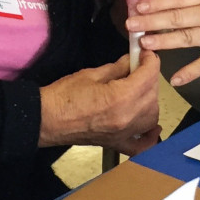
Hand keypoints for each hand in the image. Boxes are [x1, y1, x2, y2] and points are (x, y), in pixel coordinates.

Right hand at [39, 51, 160, 154]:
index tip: (145, 54)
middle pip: (152, 95)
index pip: (148, 76)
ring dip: (150, 100)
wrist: (46, 120)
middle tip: (138, 67)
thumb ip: (118, 67)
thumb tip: (133, 61)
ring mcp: (123, 133)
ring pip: (152, 115)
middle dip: (149, 78)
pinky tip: (152, 127)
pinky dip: (150, 136)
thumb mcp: (92, 74)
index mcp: (120, 97)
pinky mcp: (117, 143)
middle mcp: (127, 118)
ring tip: (138, 90)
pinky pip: (142, 145)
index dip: (149, 60)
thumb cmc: (63, 95)